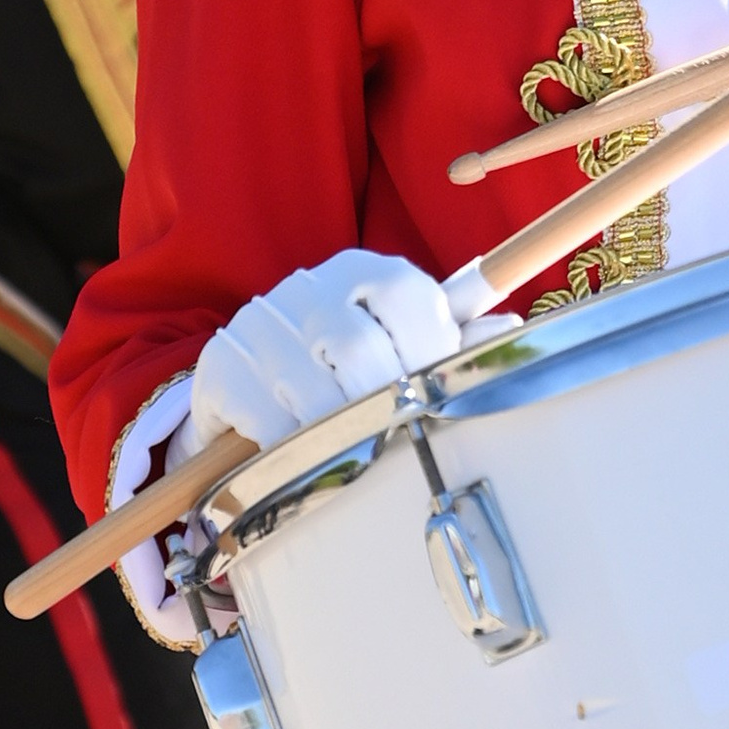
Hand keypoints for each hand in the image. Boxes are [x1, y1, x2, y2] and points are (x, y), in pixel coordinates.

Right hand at [190, 247, 476, 450]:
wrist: (252, 375)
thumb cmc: (345, 360)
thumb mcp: (399, 340)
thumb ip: (452, 335)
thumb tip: (507, 330)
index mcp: (363, 271)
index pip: (407, 294)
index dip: (432, 348)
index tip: (443, 393)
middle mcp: (310, 288)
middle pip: (359, 348)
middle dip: (386, 403)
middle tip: (402, 436)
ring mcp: (261, 325)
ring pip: (313, 388)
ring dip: (341, 431)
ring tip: (359, 453)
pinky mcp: (221, 366)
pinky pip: (264, 416)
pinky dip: (292, 444)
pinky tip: (305, 457)